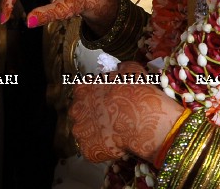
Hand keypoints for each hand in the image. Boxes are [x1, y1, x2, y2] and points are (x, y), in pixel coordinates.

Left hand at [69, 62, 183, 163]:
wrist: (143, 120)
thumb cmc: (136, 92)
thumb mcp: (132, 70)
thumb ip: (122, 69)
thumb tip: (119, 69)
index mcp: (83, 88)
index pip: (82, 90)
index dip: (94, 94)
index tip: (106, 99)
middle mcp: (76, 109)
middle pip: (80, 111)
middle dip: (92, 114)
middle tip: (110, 117)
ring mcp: (80, 131)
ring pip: (84, 132)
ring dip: (94, 132)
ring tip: (112, 134)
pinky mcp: (87, 150)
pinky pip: (91, 149)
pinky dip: (101, 149)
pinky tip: (114, 146)